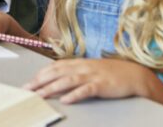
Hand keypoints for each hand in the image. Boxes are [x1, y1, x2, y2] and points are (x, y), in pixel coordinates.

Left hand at [25, 58, 151, 103]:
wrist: (135, 74)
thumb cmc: (112, 73)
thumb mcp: (91, 69)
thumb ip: (76, 72)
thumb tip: (59, 77)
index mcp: (79, 63)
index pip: (55, 66)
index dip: (41, 73)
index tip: (30, 81)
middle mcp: (83, 67)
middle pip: (57, 73)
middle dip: (40, 80)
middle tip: (27, 88)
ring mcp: (92, 76)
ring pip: (68, 80)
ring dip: (52, 87)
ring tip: (40, 94)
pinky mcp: (102, 85)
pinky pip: (86, 90)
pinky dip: (74, 95)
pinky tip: (65, 100)